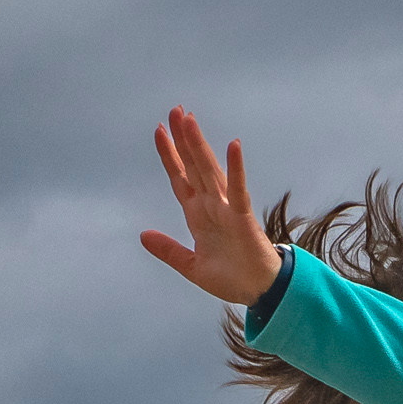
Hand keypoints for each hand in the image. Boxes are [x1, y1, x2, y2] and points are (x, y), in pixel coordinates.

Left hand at [140, 105, 282, 304]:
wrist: (259, 293)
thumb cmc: (232, 278)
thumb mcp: (192, 267)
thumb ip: (169, 250)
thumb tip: (143, 235)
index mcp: (198, 216)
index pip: (180, 179)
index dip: (169, 156)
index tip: (159, 131)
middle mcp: (212, 206)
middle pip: (194, 166)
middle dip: (184, 139)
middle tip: (175, 110)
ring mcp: (228, 210)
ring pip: (210, 171)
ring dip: (200, 145)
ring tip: (189, 119)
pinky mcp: (243, 219)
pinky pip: (238, 190)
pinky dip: (236, 169)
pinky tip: (232, 146)